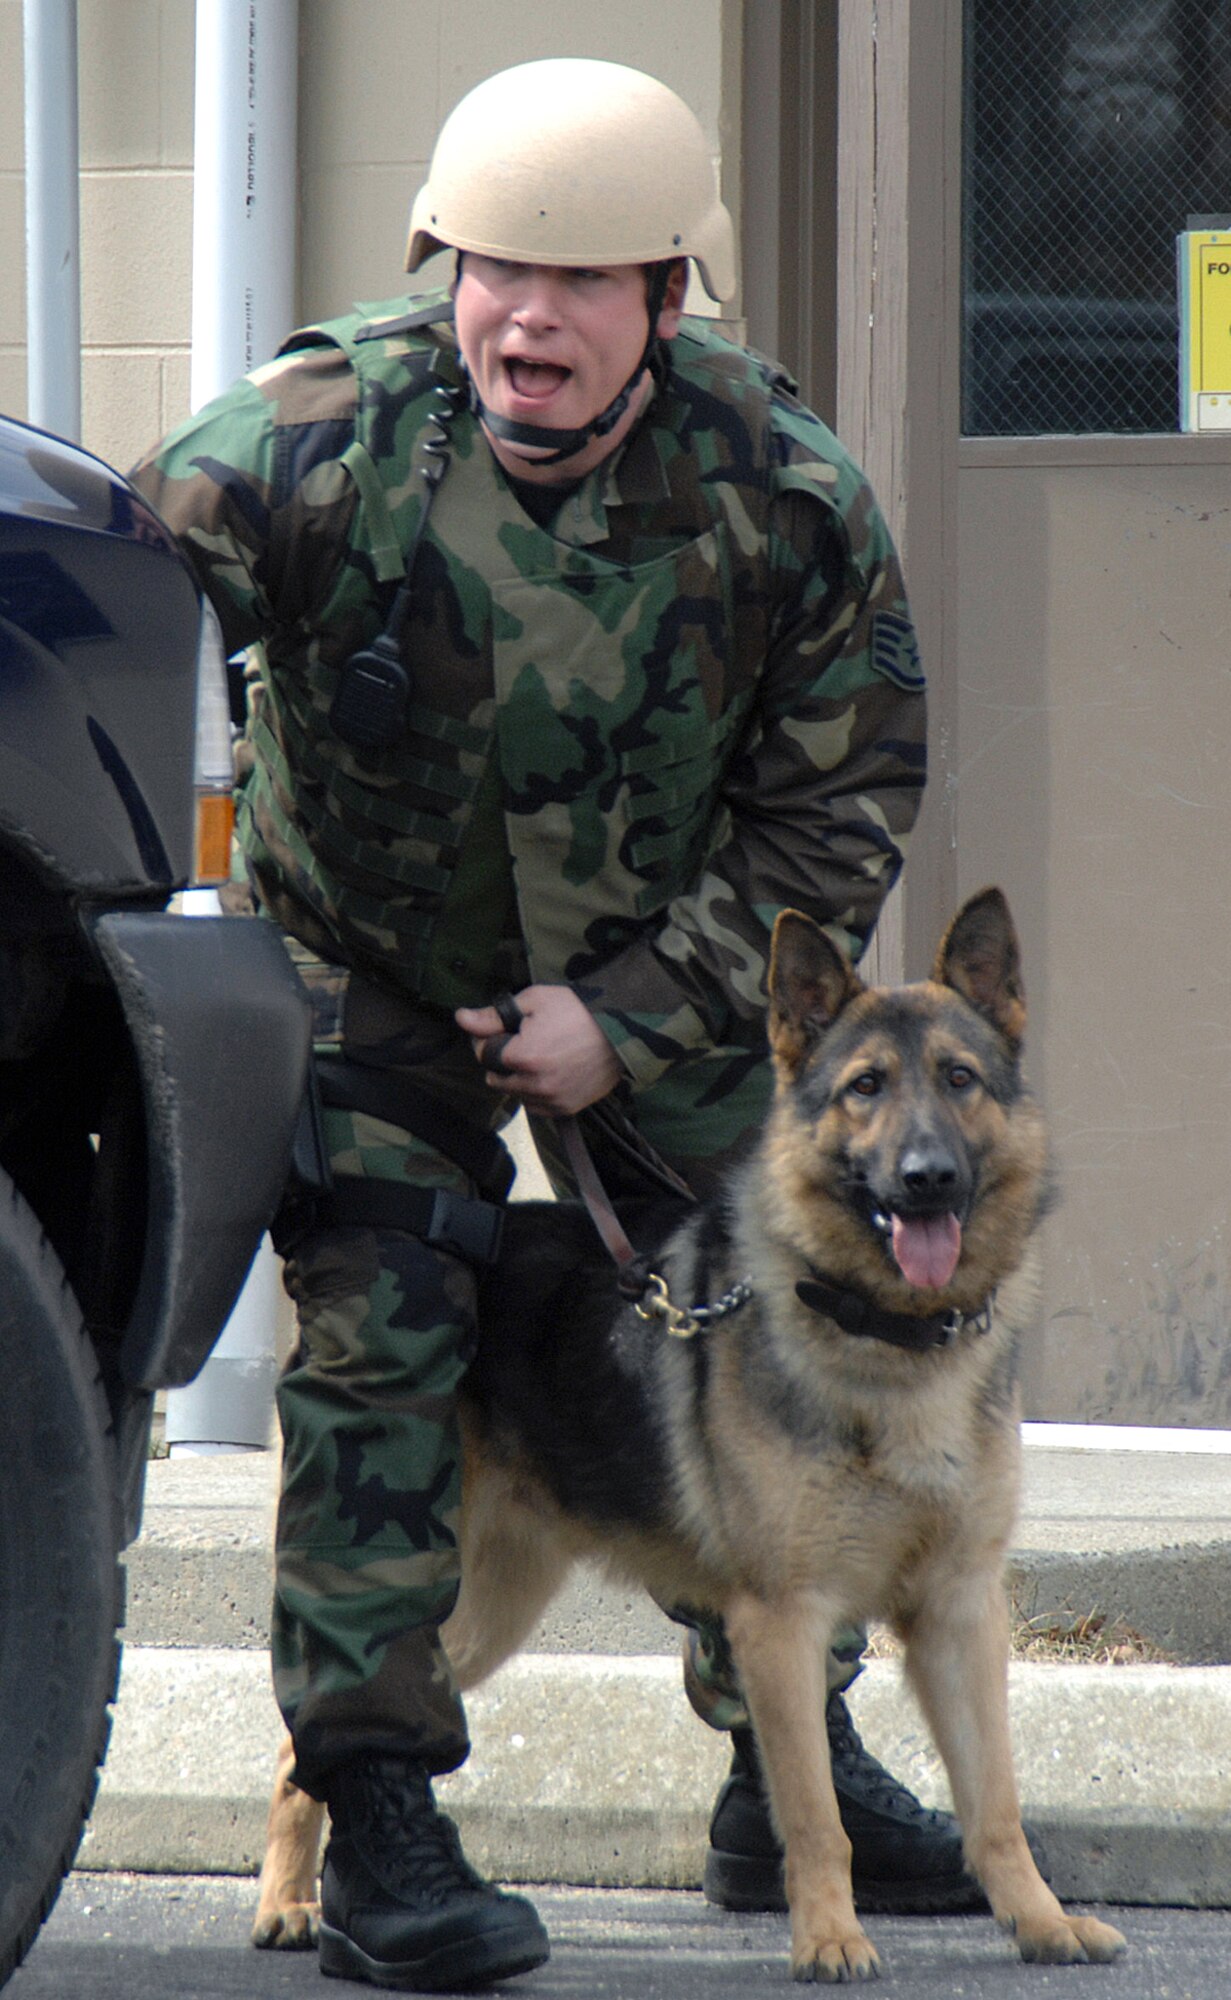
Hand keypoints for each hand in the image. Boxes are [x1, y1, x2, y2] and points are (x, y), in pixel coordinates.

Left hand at [455, 985, 620, 1114]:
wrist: (622, 1030)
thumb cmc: (578, 1010)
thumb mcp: (535, 1000)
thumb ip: (493, 1015)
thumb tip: (461, 1018)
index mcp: (522, 1057)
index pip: (482, 1055)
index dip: (488, 1039)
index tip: (502, 1029)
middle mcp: (534, 1084)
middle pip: (495, 1078)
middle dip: (501, 1061)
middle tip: (522, 1043)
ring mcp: (552, 1100)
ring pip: (515, 1094)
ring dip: (518, 1079)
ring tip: (540, 1056)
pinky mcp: (567, 1109)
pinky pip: (537, 1107)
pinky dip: (537, 1093)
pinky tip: (551, 1072)